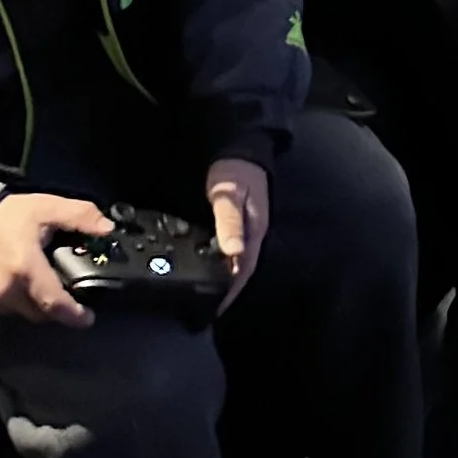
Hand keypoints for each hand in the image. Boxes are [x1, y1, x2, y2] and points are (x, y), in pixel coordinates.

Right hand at [0, 189, 114, 327]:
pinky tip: (28, 284)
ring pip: (28, 314)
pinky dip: (24, 302)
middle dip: (60, 306)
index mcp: (24, 267)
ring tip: (49, 282)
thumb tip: (107, 229)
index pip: (53, 302)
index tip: (88, 319)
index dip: (73, 314)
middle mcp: (6, 289)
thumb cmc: (12, 216)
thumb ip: (81, 216)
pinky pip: (12, 311)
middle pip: (43, 312)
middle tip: (72, 291)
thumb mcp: (49, 206)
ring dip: (41, 304)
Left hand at [205, 154, 270, 313]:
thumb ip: (230, 222)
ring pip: (235, 260)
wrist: (242, 148)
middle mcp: (252, 234)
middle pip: (241, 269)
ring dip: (222, 278)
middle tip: (204, 309)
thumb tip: (233, 254)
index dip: (231, 290)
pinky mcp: (237, 222)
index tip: (216, 310)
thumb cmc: (235, 171)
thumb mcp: (228, 196)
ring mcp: (246, 228)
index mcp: (254, 231)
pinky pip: (229, 249)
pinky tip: (205, 265)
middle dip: (226, 290)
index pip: (244, 268)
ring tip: (202, 293)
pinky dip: (218, 261)